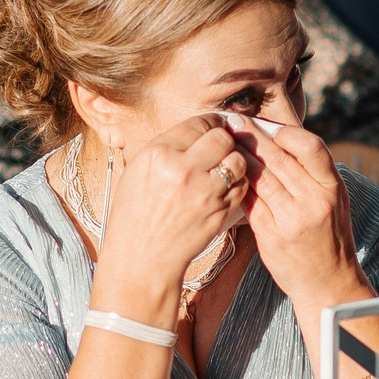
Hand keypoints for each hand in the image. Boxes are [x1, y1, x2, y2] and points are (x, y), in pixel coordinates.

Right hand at [90, 117, 247, 308]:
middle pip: (222, 138)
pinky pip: (242, 185)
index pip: (197, 123)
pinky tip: (225, 187)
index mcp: (159, 154)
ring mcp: (205, 192)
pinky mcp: (221, 211)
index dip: (208, 123)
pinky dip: (238, 183)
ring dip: (233, 161)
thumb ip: (167, 147)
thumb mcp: (138, 170)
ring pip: (237, 160)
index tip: (211, 126)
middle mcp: (184, 169)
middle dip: (223, 139)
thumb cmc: (135, 213)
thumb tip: (195, 130)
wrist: (143, 255)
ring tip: (222, 167)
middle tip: (219, 146)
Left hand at [233, 118, 363, 307]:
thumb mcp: (334, 201)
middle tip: (234, 121)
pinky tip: (227, 174)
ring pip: (260, 177)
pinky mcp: (271, 235)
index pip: (311, 147)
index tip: (269, 127)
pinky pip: (250, 201)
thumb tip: (279, 140)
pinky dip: (237, 184)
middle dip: (253, 136)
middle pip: (279, 158)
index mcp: (333, 188)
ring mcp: (292, 219)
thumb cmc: (329, 237)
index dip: (287, 133)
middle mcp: (315, 201)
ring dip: (240, 157)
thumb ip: (312, 174)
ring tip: (225, 142)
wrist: (328, 283)